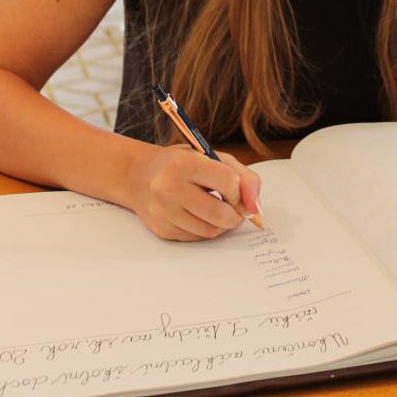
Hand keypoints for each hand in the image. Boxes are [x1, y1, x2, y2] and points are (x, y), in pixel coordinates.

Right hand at [132, 145, 261, 240]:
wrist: (140, 176)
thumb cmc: (183, 165)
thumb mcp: (214, 158)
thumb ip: (243, 177)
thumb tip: (256, 208)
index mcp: (183, 162)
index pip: (228, 182)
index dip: (239, 190)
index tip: (235, 190)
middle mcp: (168, 187)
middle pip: (220, 213)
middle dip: (235, 214)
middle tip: (233, 207)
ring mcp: (162, 211)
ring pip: (211, 230)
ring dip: (222, 224)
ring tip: (216, 209)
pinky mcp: (161, 229)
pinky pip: (197, 238)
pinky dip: (205, 229)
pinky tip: (198, 215)